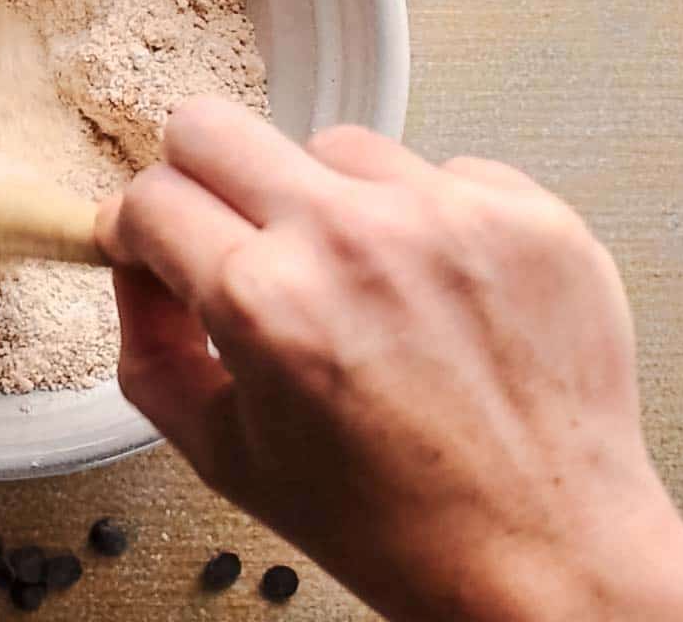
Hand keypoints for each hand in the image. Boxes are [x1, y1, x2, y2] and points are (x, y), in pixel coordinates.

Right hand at [97, 99, 682, 621]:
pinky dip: (419, 222)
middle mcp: (352, 238)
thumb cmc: (398, 525)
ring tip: (360, 288)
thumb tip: (140, 266)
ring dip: (321, 202)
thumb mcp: (226, 456)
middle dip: (197, 179)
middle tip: (228, 234)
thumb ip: (152, 346)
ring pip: (328, 145)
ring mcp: (447, 214)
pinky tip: (434, 294)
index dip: (136, 229)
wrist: (547, 555)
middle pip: (213, 127)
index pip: (151, 196)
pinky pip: (434, 171)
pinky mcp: (525, 211)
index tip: (152, 243)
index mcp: (266, 301)